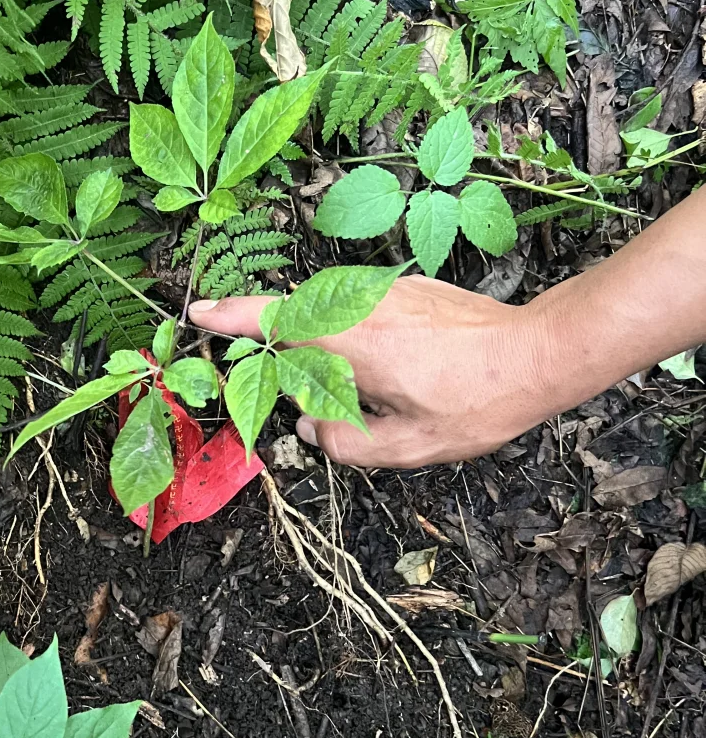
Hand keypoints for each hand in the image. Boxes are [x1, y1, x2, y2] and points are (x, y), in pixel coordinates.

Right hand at [189, 276, 554, 467]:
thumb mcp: (409, 447)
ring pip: (326, 309)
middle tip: (270, 375)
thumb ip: (348, 444)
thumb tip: (312, 427)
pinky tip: (368, 364)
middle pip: (292, 312)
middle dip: (266, 334)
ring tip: (324, 378)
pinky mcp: (408, 290)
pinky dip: (342, 329)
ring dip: (310, 336)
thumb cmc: (478, 402)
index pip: (274, 320)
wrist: (539, 353)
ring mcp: (387, 293)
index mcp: (353, 343)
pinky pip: (356, 306)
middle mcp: (363, 307)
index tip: (197, 312)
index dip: (230, 316)